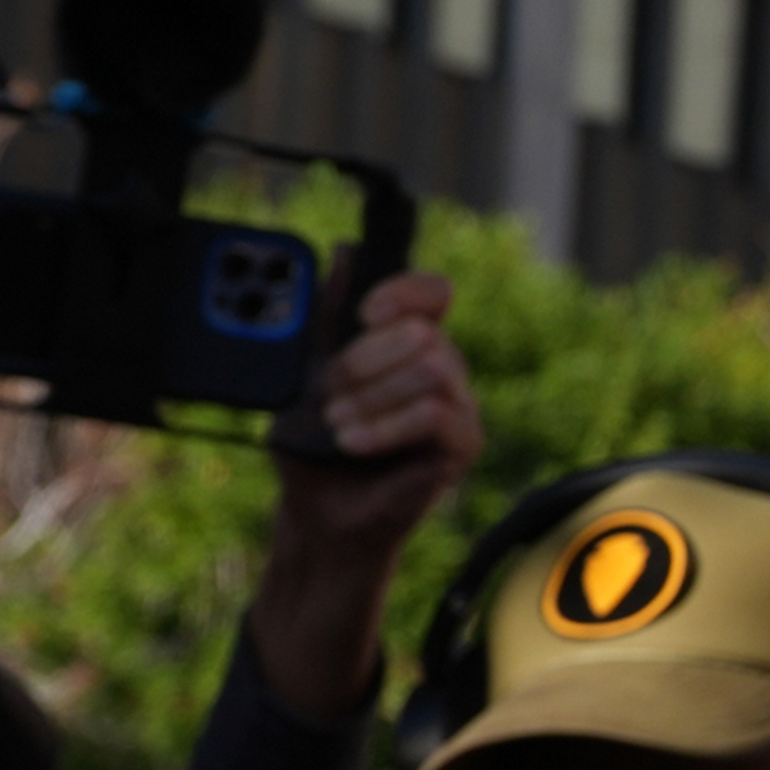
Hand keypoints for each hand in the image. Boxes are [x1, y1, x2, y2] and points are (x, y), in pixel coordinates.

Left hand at [253, 272, 482, 723]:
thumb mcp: (306, 370)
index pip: (433, 292)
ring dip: (371, 397)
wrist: (320, 514)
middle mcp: (442, 371)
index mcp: (408, 345)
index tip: (363, 314)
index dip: (404, 291)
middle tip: (329, 393)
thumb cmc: (314, 447)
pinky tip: (354, 442)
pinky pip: (436, 415)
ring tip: (337, 427)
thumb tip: (341, 255)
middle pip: (425, 332)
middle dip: (365, 359)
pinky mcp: (463, 446)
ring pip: (432, 370)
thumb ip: (327, 317)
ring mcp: (459, 408)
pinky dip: (387, 426)